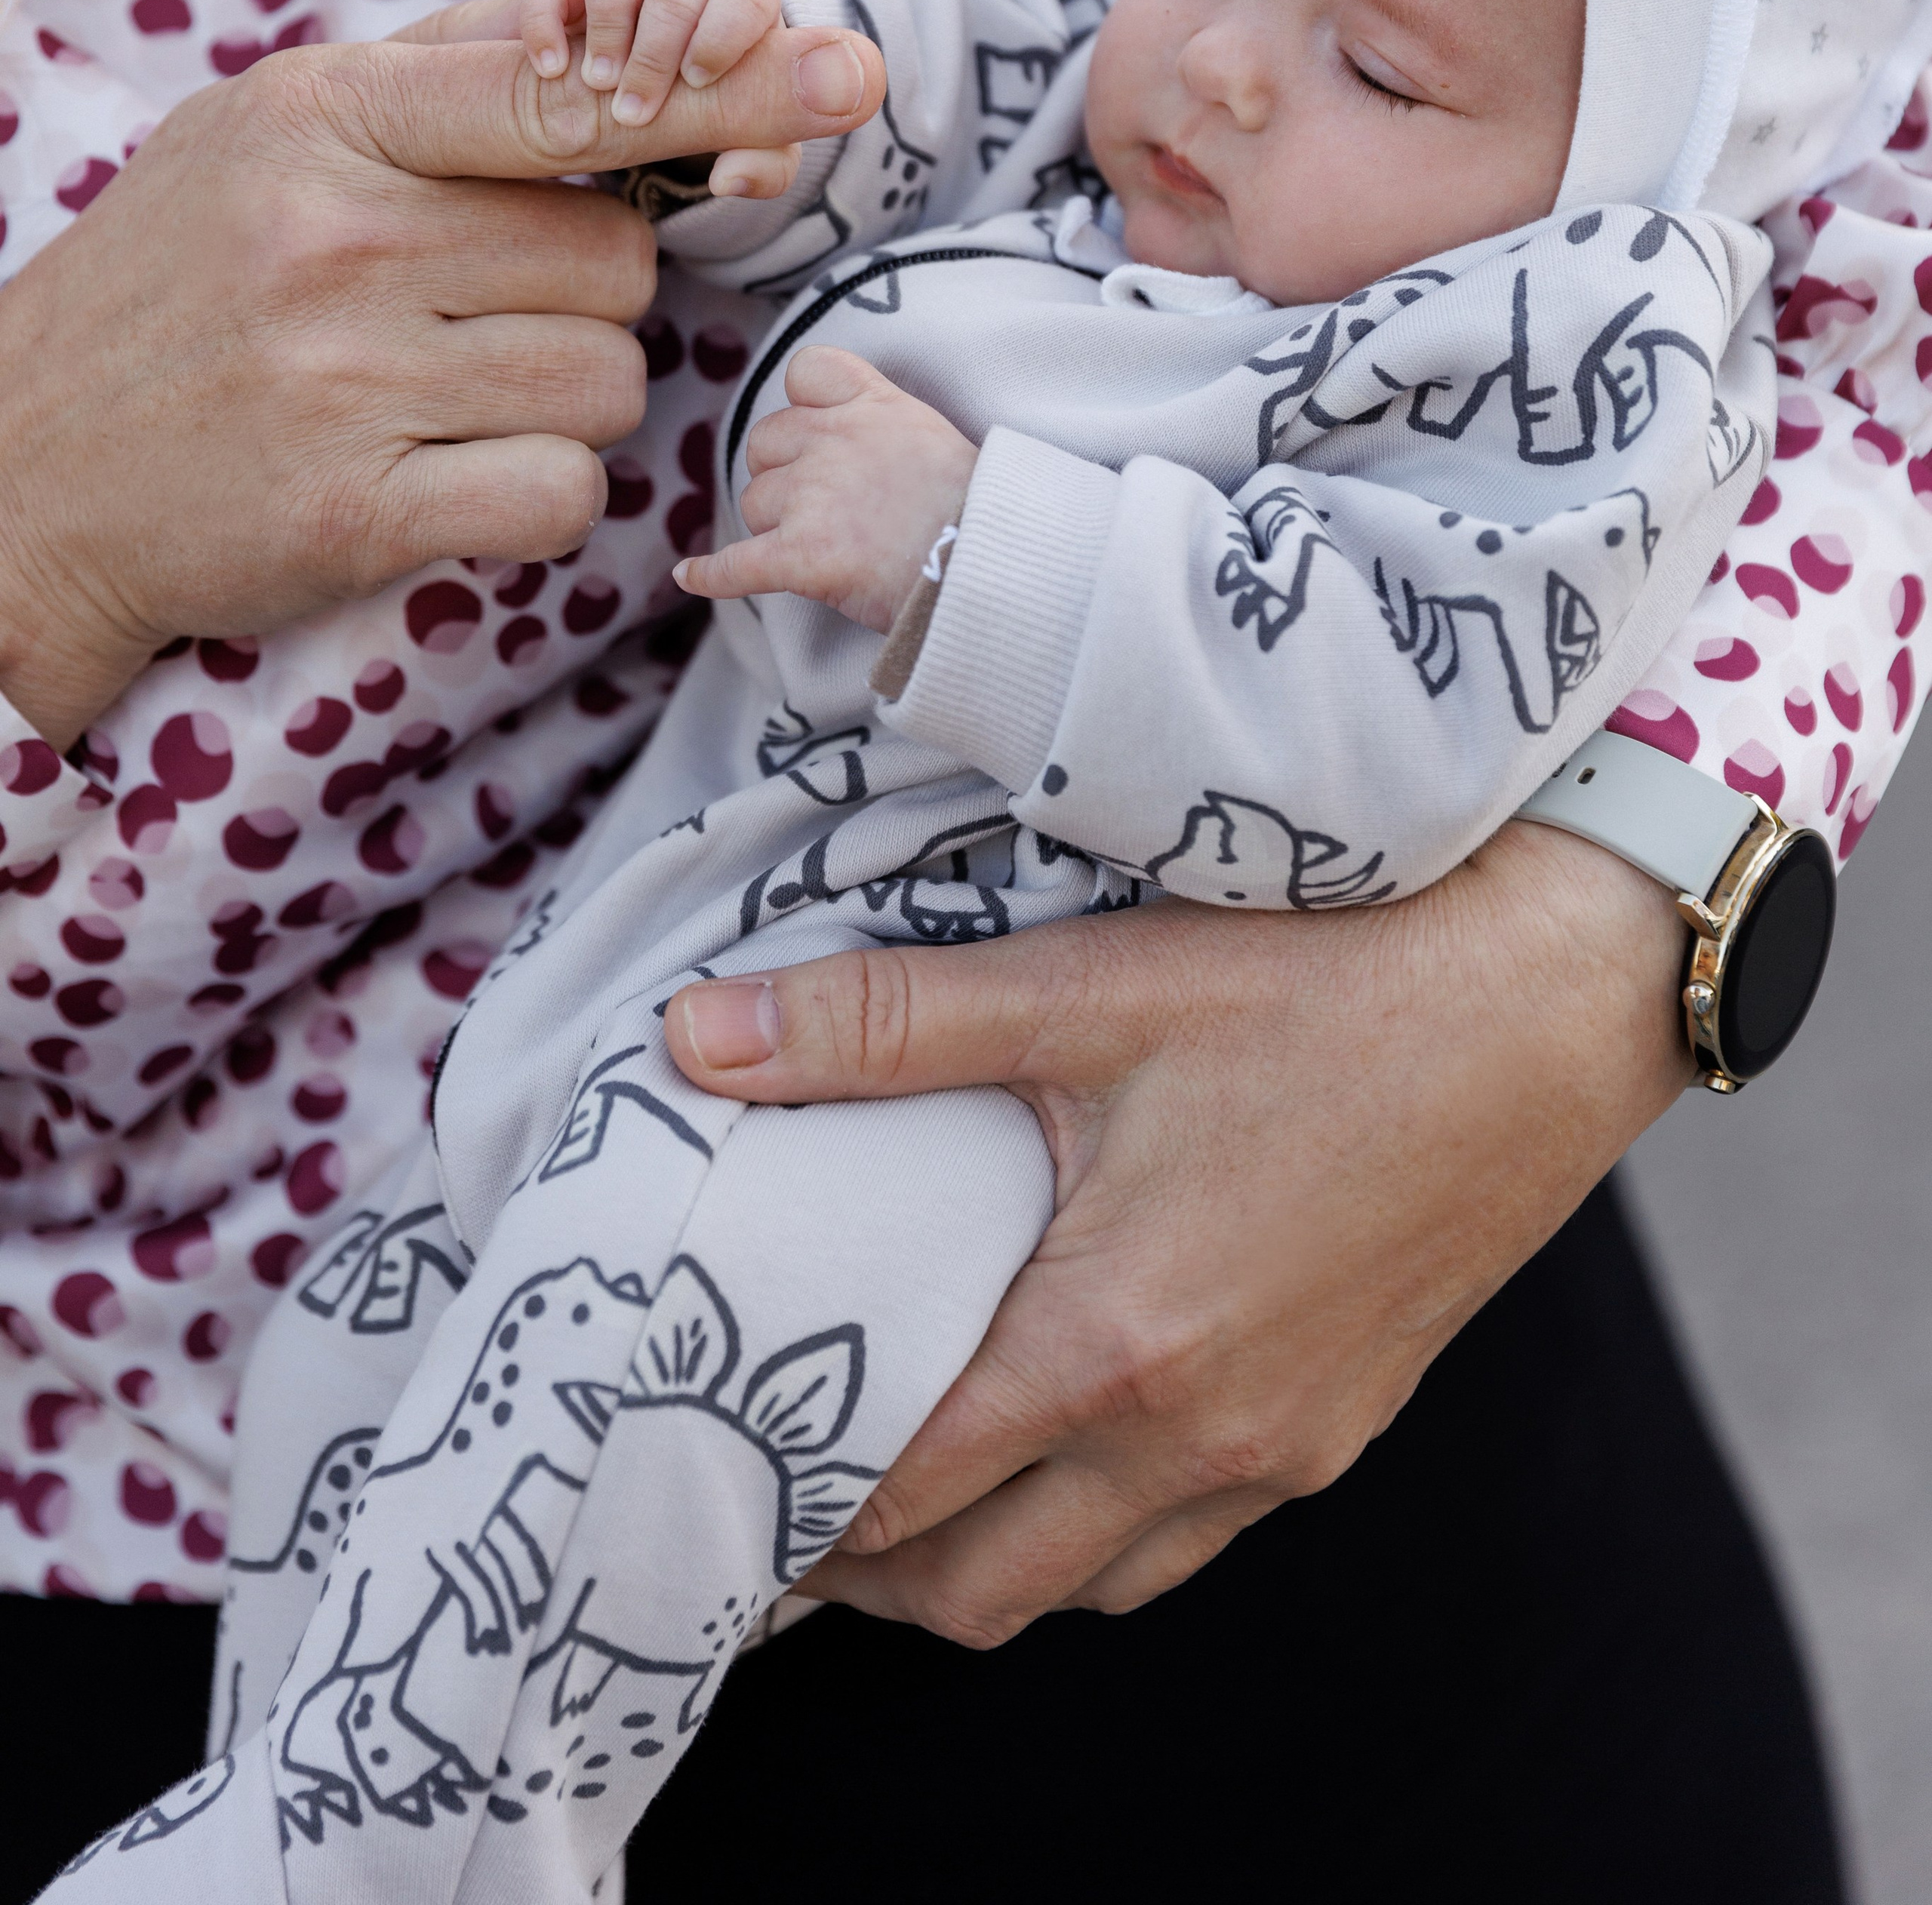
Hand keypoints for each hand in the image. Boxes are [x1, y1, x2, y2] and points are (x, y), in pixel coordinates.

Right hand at [0, 18, 884, 748]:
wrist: (21, 472)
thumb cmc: (178, 284)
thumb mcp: (275, 131)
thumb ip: (452, 69)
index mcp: (327, 116)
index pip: (572, 91)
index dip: (723, 84)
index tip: (842, 70)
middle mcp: (338, 236)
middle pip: (619, 259)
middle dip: (585, 297)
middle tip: (469, 316)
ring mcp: (344, 377)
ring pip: (609, 379)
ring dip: (564, 401)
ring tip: (440, 398)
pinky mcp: (356, 509)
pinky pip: (564, 490)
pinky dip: (537, 497)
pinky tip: (444, 479)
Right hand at [517, 0, 798, 200]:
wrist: (608, 105)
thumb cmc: (689, 120)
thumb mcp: (735, 147)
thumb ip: (762, 163)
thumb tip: (734, 178)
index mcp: (743, 6)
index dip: (721, 38)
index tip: (696, 82)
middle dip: (655, 54)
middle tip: (634, 110)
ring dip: (607, 29)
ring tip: (597, 83)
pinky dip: (547, 22)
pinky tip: (550, 68)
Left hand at [664, 821, 1690, 1642]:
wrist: (1555, 1001)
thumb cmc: (1330, 980)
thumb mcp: (1090, 985)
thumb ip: (881, 1022)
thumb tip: (694, 1037)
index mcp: (1115, 1342)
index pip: (899, 1493)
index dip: (781, 1500)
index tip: (701, 1471)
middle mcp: (1196, 1434)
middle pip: (978, 1589)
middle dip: (859, 1573)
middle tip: (775, 1490)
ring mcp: (1281, 1448)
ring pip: (1087, 1587)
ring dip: (978, 1563)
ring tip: (899, 1479)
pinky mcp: (1341, 1429)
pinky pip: (1185, 1542)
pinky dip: (1094, 1534)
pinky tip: (1063, 1437)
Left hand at [674, 346, 977, 632]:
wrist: (994, 567)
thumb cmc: (978, 514)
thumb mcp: (935, 441)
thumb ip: (884, 431)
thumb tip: (859, 462)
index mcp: (874, 406)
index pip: (807, 372)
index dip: (802, 404)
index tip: (816, 432)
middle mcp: (836, 439)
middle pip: (765, 445)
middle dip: (782, 475)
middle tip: (826, 510)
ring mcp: (814, 496)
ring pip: (754, 504)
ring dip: (775, 527)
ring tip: (830, 551)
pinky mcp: (801, 555)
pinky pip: (735, 564)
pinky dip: (711, 573)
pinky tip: (691, 575)